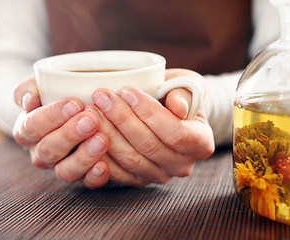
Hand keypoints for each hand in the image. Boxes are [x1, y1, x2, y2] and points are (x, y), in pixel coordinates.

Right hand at [12, 76, 110, 188]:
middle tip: (91, 120)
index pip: (32, 126)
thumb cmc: (59, 93)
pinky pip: (86, 182)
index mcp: (28, 129)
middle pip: (49, 150)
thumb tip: (27, 100)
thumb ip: (30, 88)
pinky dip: (95, 176)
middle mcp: (41, 151)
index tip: (75, 103)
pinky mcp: (82, 175)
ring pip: (66, 171)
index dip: (52, 116)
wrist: (79, 105)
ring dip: (84, 157)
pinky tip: (105, 166)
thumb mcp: (42, 84)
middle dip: (71, 135)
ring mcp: (61, 166)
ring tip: (102, 139)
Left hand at [90, 68, 214, 185]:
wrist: (169, 114)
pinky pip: (117, 172)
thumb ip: (185, 93)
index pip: (175, 132)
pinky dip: (101, 154)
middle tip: (101, 96)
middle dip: (121, 118)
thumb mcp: (188, 85)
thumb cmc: (178, 95)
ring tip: (91, 110)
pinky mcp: (140, 180)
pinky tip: (88, 134)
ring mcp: (161, 175)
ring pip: (130, 159)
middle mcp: (183, 165)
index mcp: (201, 143)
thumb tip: (179, 107)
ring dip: (107, 133)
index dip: (149, 112)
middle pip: (149, 146)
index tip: (126, 90)